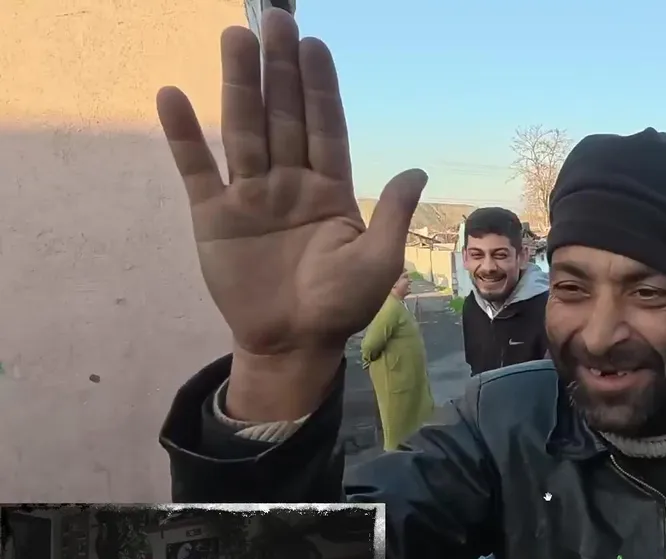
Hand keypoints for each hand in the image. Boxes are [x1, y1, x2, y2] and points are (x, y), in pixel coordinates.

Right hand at [156, 9, 425, 418]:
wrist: (291, 344)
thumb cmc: (339, 306)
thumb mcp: (377, 263)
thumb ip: (393, 216)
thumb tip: (417, 170)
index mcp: (329, 190)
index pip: (325, 126)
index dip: (319, 87)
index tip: (315, 45)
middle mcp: (289, 182)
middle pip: (283, 116)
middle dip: (279, 70)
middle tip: (274, 20)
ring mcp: (250, 195)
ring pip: (243, 129)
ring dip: (238, 85)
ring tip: (234, 38)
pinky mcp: (213, 216)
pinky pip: (197, 168)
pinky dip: (183, 135)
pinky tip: (173, 95)